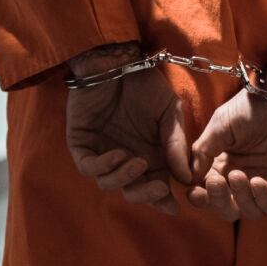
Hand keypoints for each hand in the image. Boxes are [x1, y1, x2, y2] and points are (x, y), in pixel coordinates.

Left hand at [65, 47, 191, 216]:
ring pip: (108, 183)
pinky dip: (103, 166)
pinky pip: (88, 166)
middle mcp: (125, 158)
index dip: (162, 200)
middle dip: (145, 195)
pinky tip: (119, 154)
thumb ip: (177, 143)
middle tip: (158, 188)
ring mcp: (101, 152)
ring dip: (124, 179)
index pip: (154, 187)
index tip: (173, 206)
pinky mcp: (81, 143)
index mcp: (149, 155)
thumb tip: (186, 177)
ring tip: (138, 162)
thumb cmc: (146, 84)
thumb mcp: (171, 113)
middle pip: (132, 191)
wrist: (117, 59)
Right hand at [186, 79, 266, 221]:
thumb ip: (203, 152)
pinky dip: (264, 202)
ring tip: (238, 175)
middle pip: (229, 208)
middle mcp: (246, 179)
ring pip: (251, 212)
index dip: (201, 198)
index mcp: (226, 166)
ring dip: (241, 199)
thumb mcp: (219, 125)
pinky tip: (257, 182)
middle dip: (219, 200)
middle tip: (216, 182)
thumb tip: (188, 179)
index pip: (210, 193)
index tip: (192, 192)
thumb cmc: (253, 106)